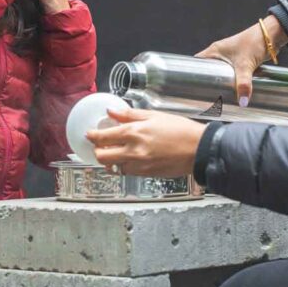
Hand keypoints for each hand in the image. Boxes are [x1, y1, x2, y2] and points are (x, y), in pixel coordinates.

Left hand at [88, 107, 206, 176]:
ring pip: (113, 167)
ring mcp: (138, 165)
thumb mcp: (154, 115)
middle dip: (97, 151)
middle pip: (102, 157)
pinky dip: (123, 166)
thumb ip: (129, 115)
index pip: (103, 137)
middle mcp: (133, 151)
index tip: (90, 134)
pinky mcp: (145, 175)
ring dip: (110, 161)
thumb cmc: (180, 130)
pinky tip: (128, 159)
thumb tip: (111, 111)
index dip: (92, 136)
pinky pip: (126, 172)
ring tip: (114, 152)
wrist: (198, 149)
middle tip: (100, 145)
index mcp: (134, 132)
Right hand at [197, 16, 287, 104]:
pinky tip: (232, 92)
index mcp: (215, 51)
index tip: (190, 87)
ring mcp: (230, 58)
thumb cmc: (255, 43)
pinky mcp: (240, 62)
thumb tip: (242, 101)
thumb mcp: (245, 65)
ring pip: (220, 73)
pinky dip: (231, 82)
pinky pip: (231, 74)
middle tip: (204, 97)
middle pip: (208, 70)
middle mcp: (220, 54)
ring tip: (217, 97)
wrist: (272, 36)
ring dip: (220, 83)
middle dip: (206, 83)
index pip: (197, 62)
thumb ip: (243, 83)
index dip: (192, 74)